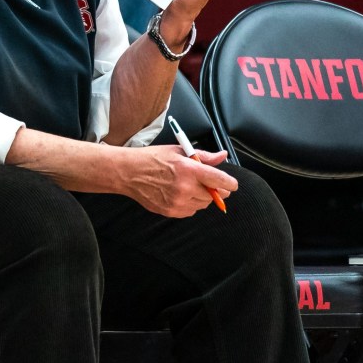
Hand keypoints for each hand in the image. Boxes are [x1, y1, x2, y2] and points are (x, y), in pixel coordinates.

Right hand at [119, 145, 237, 217]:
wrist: (129, 173)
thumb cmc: (152, 158)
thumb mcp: (178, 151)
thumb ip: (203, 156)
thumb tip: (222, 156)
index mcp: (188, 169)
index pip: (219, 180)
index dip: (230, 183)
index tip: (233, 184)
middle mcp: (185, 187)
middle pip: (214, 195)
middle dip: (215, 189)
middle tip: (208, 182)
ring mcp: (178, 202)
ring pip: (203, 204)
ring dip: (202, 196)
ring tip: (189, 185)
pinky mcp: (171, 212)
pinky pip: (191, 211)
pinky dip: (191, 203)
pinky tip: (180, 193)